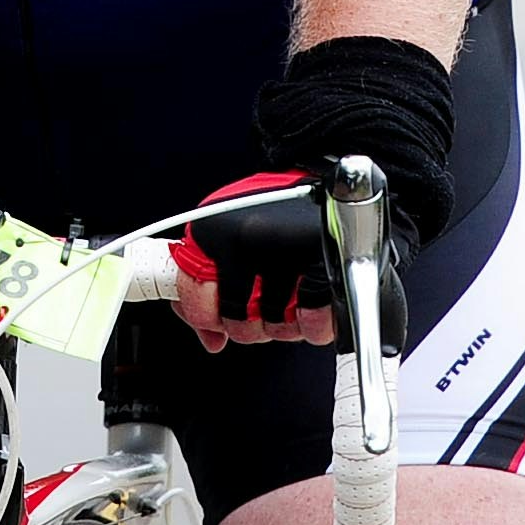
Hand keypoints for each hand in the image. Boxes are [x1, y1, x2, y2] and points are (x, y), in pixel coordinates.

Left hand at [170, 170, 340, 352]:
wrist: (327, 187)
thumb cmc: (275, 212)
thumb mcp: (225, 238)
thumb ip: (206, 288)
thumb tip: (210, 337)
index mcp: (214, 231)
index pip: (197, 304)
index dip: (210, 318)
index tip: (218, 313)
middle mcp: (246, 241)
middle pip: (240, 327)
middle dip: (251, 325)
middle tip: (260, 304)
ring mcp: (285, 254)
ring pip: (276, 330)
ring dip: (284, 323)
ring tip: (288, 296)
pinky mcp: (324, 266)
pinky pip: (313, 325)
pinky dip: (315, 322)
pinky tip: (311, 299)